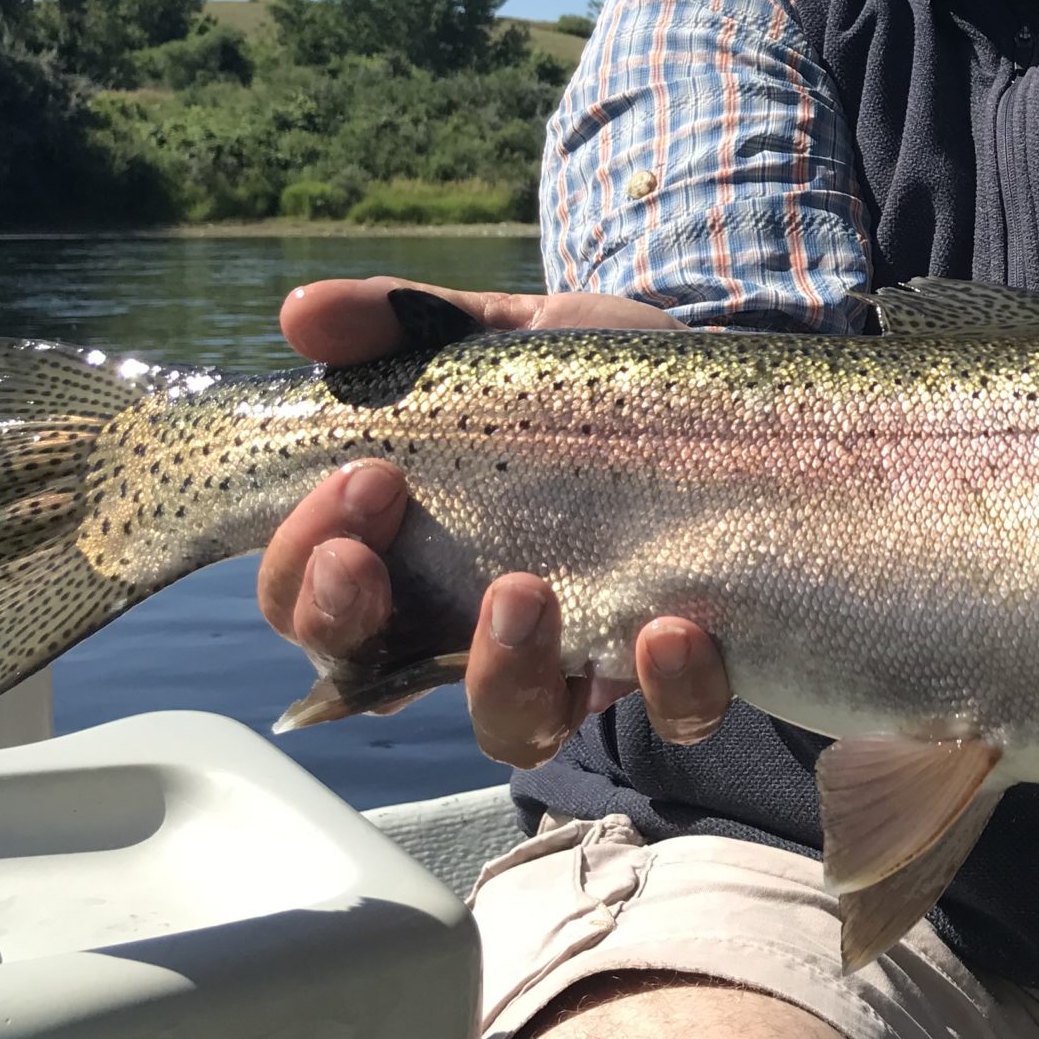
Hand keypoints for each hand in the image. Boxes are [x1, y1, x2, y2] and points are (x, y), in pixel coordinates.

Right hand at [254, 277, 733, 765]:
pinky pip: (669, 717)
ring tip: (523, 588)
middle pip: (366, 677)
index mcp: (406, 551)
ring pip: (510, 726)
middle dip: (344, 621)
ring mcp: (574, 658)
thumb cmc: (593, 378)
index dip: (304, 560)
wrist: (737, 393)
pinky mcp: (678, 671)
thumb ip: (405, 321)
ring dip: (501, 672)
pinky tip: (671, 626)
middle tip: (370, 559)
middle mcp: (470, 624)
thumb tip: (301, 312)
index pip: (305, 595)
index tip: (363, 475)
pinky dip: (668, 688)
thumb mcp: (504, 335)